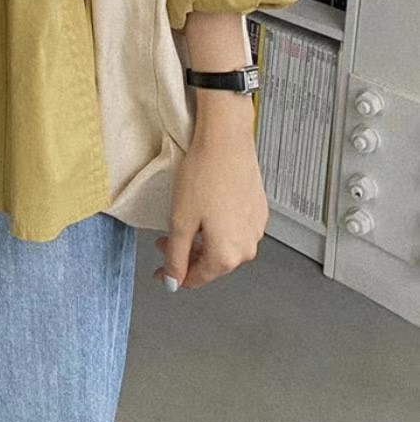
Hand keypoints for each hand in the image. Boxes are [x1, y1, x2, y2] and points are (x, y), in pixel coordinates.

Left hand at [153, 97, 268, 290]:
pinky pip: (236, 229)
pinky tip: (205, 212)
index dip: (175, 276)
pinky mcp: (258, 210)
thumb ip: (176, 256)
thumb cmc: (204, 174)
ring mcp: (256, 228)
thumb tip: (174, 281)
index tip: (162, 271)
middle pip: (213, 264)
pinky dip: (218, 228)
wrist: (225, 140)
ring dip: (203, 242)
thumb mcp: (181, 221)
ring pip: (225, 246)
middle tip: (166, 241)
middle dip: (188, 256)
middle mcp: (248, 245)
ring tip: (185, 225)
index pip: (197, 278)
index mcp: (228, 254)